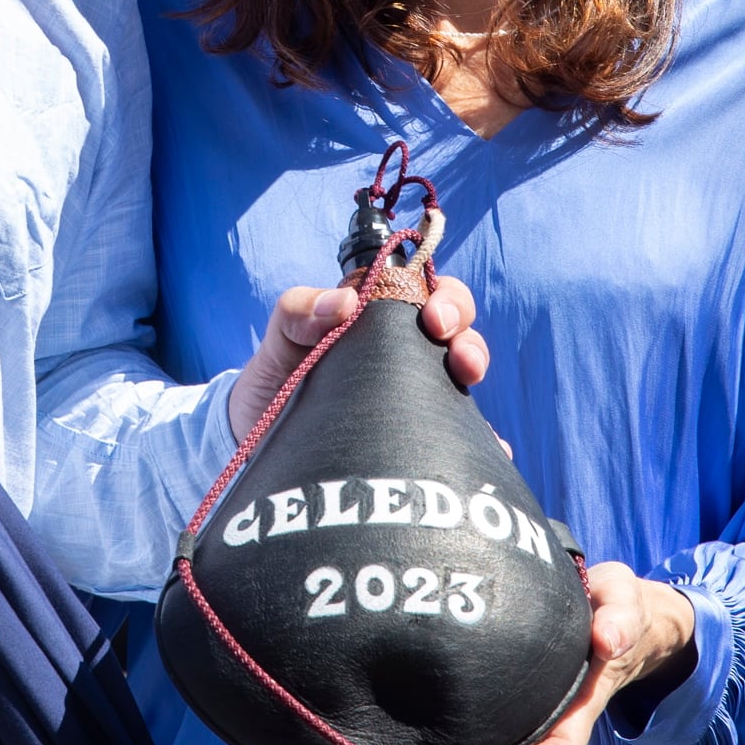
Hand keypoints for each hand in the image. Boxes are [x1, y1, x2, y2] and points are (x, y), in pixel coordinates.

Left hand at [228, 275, 485, 440]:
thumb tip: (346, 301)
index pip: (431, 295)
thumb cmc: (275, 376)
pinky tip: (489, 449)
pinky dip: (481, 442)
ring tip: (468, 386)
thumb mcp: (280, 335)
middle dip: (468, 339)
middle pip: (458, 335)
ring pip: (463, 382)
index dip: (445, 299)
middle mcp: (407, 355)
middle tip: (458, 356)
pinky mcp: (416, 440)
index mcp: (383, 319)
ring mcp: (415, 397)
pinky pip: (462, 439)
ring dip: (476, 378)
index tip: (433, 318)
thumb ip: (300, 309)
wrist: (256, 443)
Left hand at [486, 564, 697, 744]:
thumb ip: (621, 619)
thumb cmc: (615, 606)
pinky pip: (493, 716)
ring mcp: (533, 702)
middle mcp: (555, 711)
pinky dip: (471, 727)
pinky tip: (439, 720)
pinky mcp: (514, 685)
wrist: (612, 607)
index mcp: (582, 702)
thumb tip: (608, 642)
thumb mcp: (624, 602)